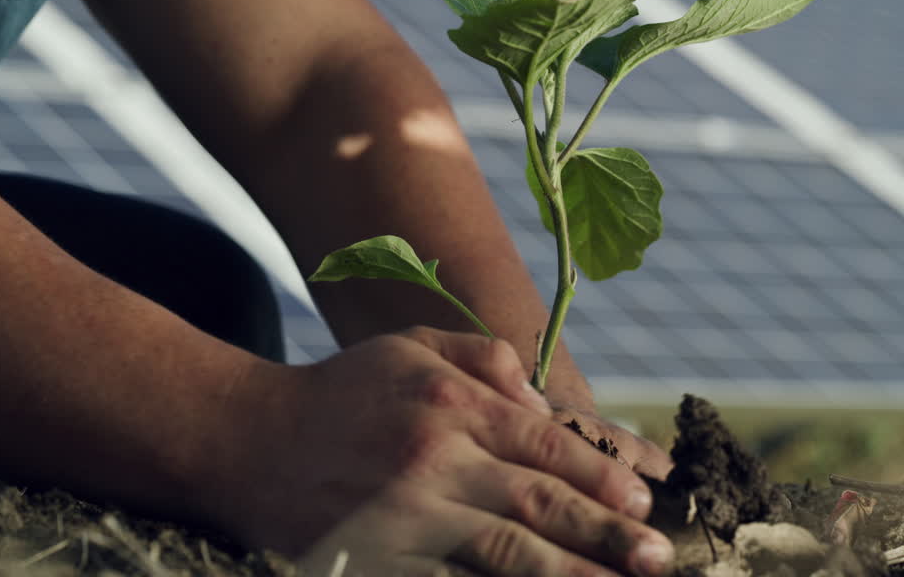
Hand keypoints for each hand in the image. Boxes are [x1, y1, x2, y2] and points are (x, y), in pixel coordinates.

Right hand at [200, 328, 674, 576]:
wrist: (244, 439)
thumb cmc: (341, 391)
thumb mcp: (411, 347)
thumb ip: (485, 359)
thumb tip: (543, 402)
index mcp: (450, 400)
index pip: (546, 443)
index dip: (602, 476)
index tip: (644, 503)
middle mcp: (434, 454)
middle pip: (539, 499)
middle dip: (607, 534)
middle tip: (659, 560)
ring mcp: (405, 512)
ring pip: (507, 549)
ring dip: (570, 572)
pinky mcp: (377, 556)